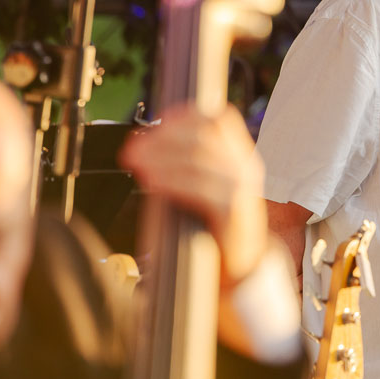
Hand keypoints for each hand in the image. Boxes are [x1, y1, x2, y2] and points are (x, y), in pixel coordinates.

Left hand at [119, 104, 268, 285]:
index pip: (220, 119)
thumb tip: (150, 147)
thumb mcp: (211, 187)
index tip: (157, 121)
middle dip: (164, 137)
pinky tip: (152, 183)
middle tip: (133, 148)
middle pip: (205, 135)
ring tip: (136, 163)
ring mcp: (243, 188)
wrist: (244, 264)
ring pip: (201, 159)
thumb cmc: (218, 225)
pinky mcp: (234, 211)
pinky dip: (172, 181)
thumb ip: (193, 166)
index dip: (187, 115)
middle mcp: (246, 167)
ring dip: (161, 158)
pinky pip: (201, 188)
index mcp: (241, 156)